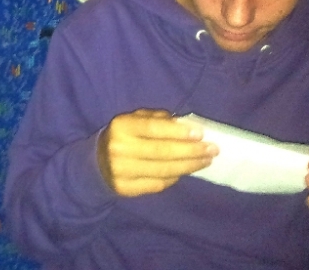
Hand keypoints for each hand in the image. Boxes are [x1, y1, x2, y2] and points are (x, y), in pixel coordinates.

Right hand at [97, 109, 217, 196]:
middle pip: (162, 152)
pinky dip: (175, 178)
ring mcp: (121, 171)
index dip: (178, 132)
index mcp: (120, 126)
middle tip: (212, 149)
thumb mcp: (134, 120)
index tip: (201, 133)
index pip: (153, 129)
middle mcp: (118, 148)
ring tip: (206, 161)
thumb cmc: (123, 136)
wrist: (96, 163)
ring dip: (189, 166)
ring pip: (163, 170)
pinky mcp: (125, 189)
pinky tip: (185, 171)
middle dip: (191, 151)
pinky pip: (158, 184)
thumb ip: (157, 120)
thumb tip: (186, 126)